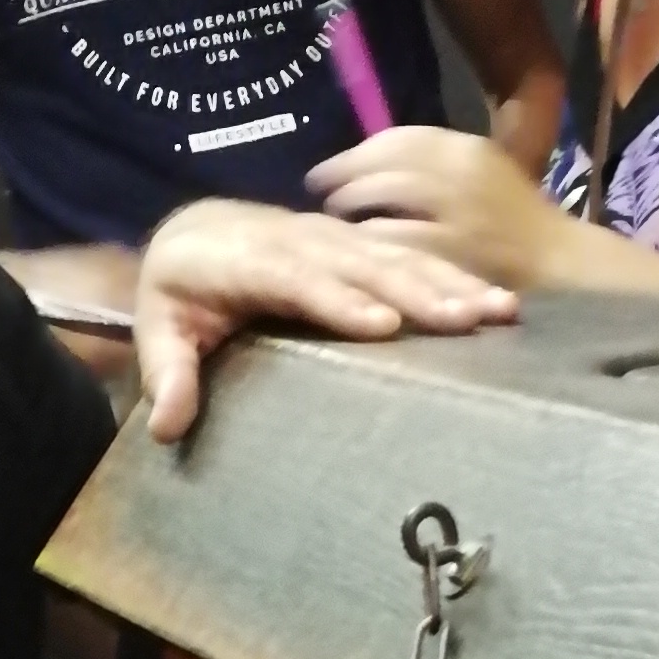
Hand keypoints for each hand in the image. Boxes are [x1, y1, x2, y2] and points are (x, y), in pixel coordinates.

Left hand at [132, 199, 519, 443]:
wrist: (197, 230)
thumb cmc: (180, 290)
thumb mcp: (160, 327)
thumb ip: (167, 374)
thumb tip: (166, 428)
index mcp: (247, 257)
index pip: (297, 278)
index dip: (339, 300)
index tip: (383, 325)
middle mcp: (297, 239)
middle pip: (361, 264)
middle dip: (415, 291)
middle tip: (464, 321)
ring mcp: (333, 237)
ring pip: (395, 256)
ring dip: (449, 282)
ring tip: (498, 310)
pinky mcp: (357, 243)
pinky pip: (409, 256)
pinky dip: (453, 276)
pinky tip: (495, 299)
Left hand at [302, 128, 576, 293]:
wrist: (565, 266)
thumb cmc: (518, 225)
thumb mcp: (484, 177)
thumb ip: (436, 169)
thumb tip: (374, 167)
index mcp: (467, 148)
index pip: (397, 138)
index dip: (356, 152)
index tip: (330, 168)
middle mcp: (460, 170)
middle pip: (382, 163)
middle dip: (343, 176)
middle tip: (319, 193)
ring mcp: (456, 209)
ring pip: (382, 196)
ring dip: (350, 207)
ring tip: (332, 222)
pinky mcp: (453, 250)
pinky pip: (394, 239)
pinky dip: (368, 243)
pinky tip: (355, 253)